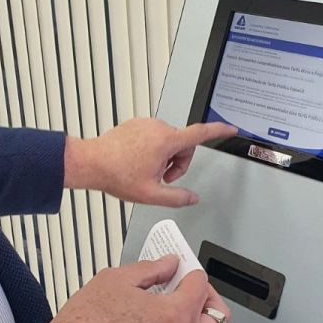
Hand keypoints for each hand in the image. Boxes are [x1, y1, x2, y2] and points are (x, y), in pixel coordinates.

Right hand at [43, 255, 231, 322]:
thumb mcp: (115, 280)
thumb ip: (150, 269)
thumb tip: (167, 265)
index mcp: (176, 315)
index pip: (201, 285)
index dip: (190, 272)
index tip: (180, 269)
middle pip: (218, 319)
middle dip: (207, 300)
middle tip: (187, 290)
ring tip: (172, 312)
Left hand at [64, 119, 237, 207]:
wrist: (92, 162)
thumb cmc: (117, 175)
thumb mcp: (151, 194)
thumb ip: (176, 197)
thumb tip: (192, 198)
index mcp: (166, 141)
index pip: (200, 133)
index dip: (219, 131)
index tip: (230, 128)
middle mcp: (158, 127)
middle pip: (182, 145)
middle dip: (177, 163)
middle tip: (161, 178)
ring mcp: (146, 124)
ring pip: (168, 142)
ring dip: (163, 157)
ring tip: (145, 170)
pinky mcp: (136, 124)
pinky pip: (154, 137)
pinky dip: (152, 150)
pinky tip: (137, 161)